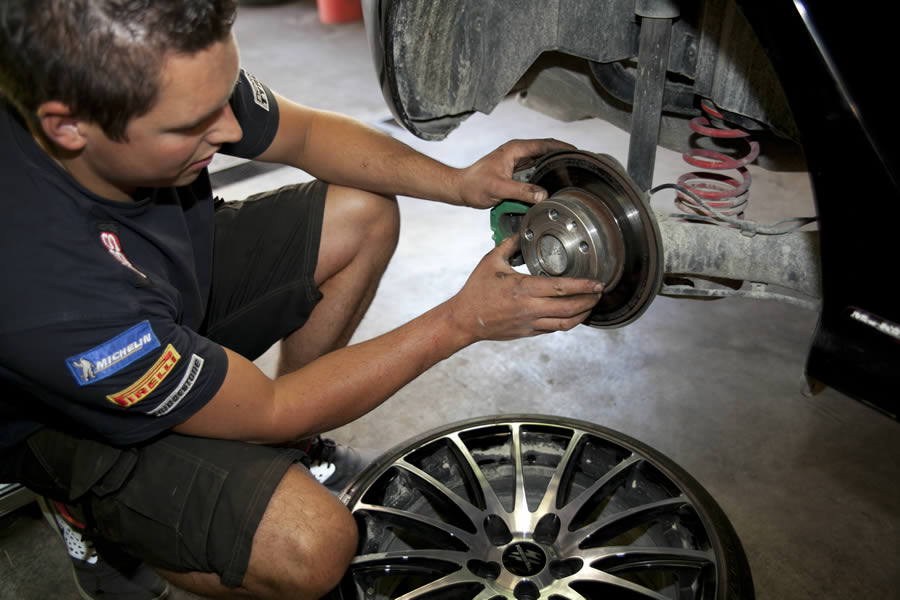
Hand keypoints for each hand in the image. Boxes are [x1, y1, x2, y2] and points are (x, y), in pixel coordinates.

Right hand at [447, 235, 602, 341]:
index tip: (597, 283)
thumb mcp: (491, 261)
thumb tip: (522, 232)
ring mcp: (530, 323)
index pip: (561, 288)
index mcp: (523, 288)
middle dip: (590, 301)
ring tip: (591, 304)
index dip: (583, 286)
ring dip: (583, 314)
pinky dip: (568, 321)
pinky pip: (554, 329)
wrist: (465, 319)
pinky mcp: (529, 332)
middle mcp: (530, 308)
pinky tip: (573, 313)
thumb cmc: (476, 290)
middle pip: (569, 308)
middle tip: (600, 292)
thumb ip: (509, 244)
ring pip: (566, 323)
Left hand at [456, 138, 575, 208]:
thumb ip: (522, 191)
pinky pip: (535, 169)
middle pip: (546, 150)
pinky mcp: (515, 171)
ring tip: (571, 169)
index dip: (563, 147)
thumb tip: (543, 195)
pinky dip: (545, 172)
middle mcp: (517, 152)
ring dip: (554, 163)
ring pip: (541, 160)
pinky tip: (553, 179)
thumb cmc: (474, 185)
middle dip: (562, 154)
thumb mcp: (499, 189)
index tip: (578, 152)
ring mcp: (516, 161)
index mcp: (515, 149)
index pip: (545, 144)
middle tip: (579, 162)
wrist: (461, 189)